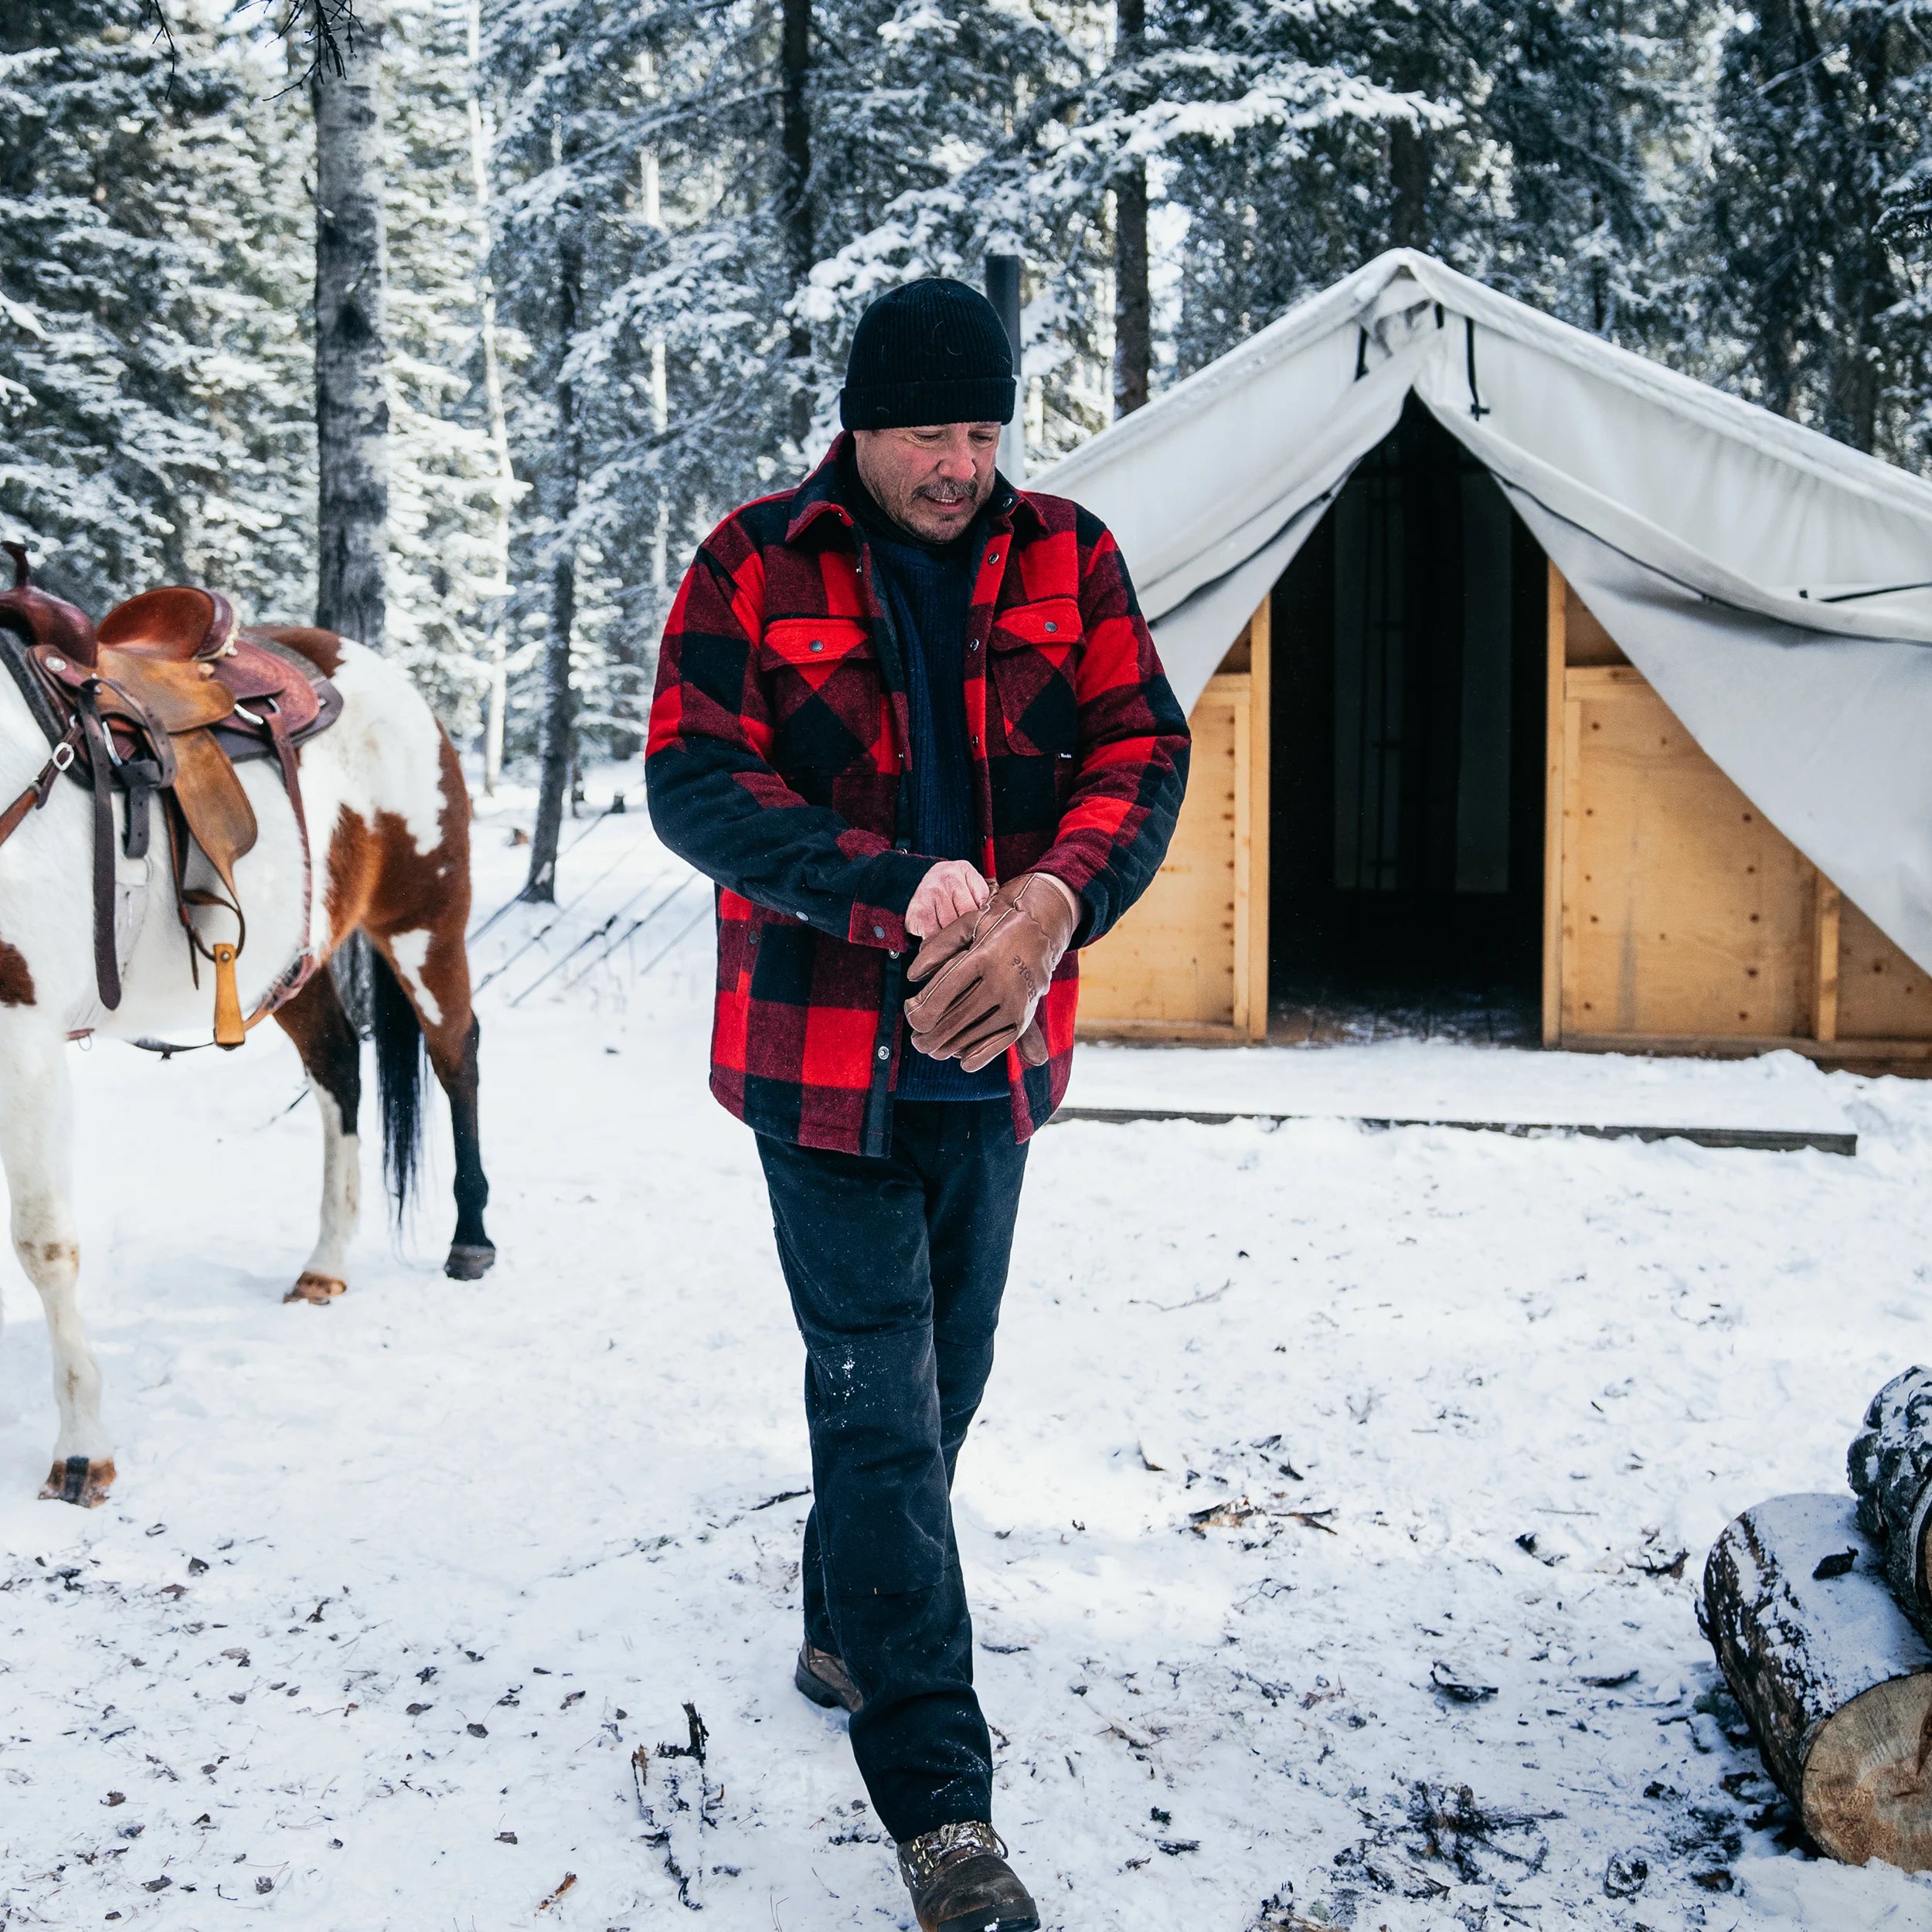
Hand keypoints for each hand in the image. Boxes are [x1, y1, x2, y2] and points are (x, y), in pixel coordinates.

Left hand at [903, 872, 1079, 1071]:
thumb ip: (937, 947)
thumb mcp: (966, 923)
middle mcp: (1002, 980)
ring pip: (975, 1034)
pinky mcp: (1025, 1015)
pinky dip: (980, 1055)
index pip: (945, 991)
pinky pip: (1000, 1043)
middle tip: (916, 1042)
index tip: (912, 1018)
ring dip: (948, 1047)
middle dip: (930, 1036)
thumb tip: (913, 976)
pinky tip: (962, 1059)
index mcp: (983, 955)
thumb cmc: (996, 924)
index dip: (923, 1011)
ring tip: (932, 1049)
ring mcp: (1016, 1001)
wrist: (1042, 926)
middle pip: (957, 1018)